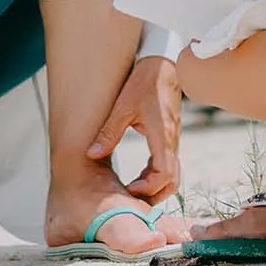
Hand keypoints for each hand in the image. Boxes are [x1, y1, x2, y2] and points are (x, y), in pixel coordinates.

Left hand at [86, 55, 182, 203]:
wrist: (163, 65)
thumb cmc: (145, 82)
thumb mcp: (123, 106)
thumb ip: (108, 132)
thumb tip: (92, 154)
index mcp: (162, 136)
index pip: (165, 174)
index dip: (149, 187)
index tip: (130, 190)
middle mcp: (172, 141)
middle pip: (173, 180)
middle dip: (154, 194)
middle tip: (132, 199)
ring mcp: (173, 140)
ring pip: (173, 174)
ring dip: (156, 186)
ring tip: (134, 191)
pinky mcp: (170, 137)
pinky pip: (169, 164)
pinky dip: (156, 175)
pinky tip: (140, 176)